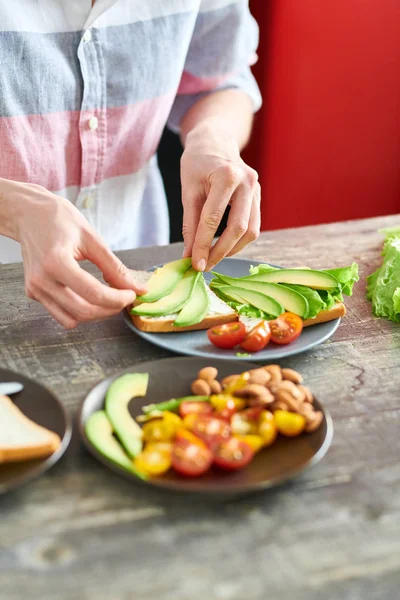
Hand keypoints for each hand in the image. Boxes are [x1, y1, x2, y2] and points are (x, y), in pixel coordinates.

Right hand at [8, 181, 146, 328]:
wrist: (28, 214)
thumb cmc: (58, 219)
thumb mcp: (91, 238)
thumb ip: (114, 266)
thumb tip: (136, 287)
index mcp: (56, 262)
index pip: (93, 293)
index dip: (117, 299)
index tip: (132, 294)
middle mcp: (42, 280)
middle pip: (84, 311)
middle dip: (110, 309)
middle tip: (124, 297)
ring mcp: (35, 289)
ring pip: (72, 319)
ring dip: (96, 314)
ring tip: (109, 298)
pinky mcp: (33, 293)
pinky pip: (61, 314)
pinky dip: (79, 311)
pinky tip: (90, 296)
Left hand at [181, 120, 260, 270]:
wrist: (216, 142)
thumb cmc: (197, 164)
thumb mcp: (188, 191)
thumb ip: (190, 224)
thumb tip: (189, 256)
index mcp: (226, 175)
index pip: (213, 218)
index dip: (203, 244)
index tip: (195, 264)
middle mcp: (247, 182)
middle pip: (238, 228)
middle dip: (220, 252)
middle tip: (204, 266)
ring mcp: (257, 190)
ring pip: (250, 231)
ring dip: (232, 249)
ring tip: (212, 258)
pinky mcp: (259, 198)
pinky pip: (253, 226)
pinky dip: (238, 241)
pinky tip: (223, 246)